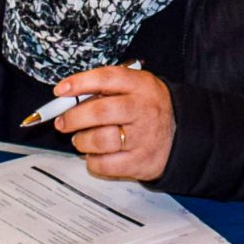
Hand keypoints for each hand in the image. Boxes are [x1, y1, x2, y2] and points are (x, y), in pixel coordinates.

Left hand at [53, 64, 173, 181]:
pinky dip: (93, 161)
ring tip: (79, 139)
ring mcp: (143, 138)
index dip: (79, 83)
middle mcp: (143, 110)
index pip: (106, 78)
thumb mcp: (137, 88)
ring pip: (101, 140)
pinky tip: (94, 154)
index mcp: (141, 86)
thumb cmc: (150, 109)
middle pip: (100, 112)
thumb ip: (108, 89)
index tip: (60, 90)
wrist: (184, 136)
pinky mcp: (141, 162)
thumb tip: (69, 99)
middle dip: (73, 118)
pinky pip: (106, 164)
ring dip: (82, 141)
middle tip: (63, 122)